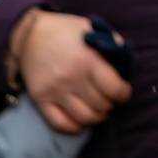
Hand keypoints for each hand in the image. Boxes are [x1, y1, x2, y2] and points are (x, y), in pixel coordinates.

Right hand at [13, 10, 131, 132]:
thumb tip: (126, 66)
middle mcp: (71, 78)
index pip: (114, 89)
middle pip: (100, 105)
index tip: (123, 92)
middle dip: (110, 104)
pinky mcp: (40, 99)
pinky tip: (81, 121)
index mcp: (88, 60)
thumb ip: (113, 45)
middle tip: (110, 100)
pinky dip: (74, 127)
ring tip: (99, 109)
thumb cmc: (67, 31)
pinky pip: (59, 123)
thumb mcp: (94, 30)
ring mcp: (54, 90)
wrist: (31, 34)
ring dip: (96, 117)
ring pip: (83, 117)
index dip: (123, 94)